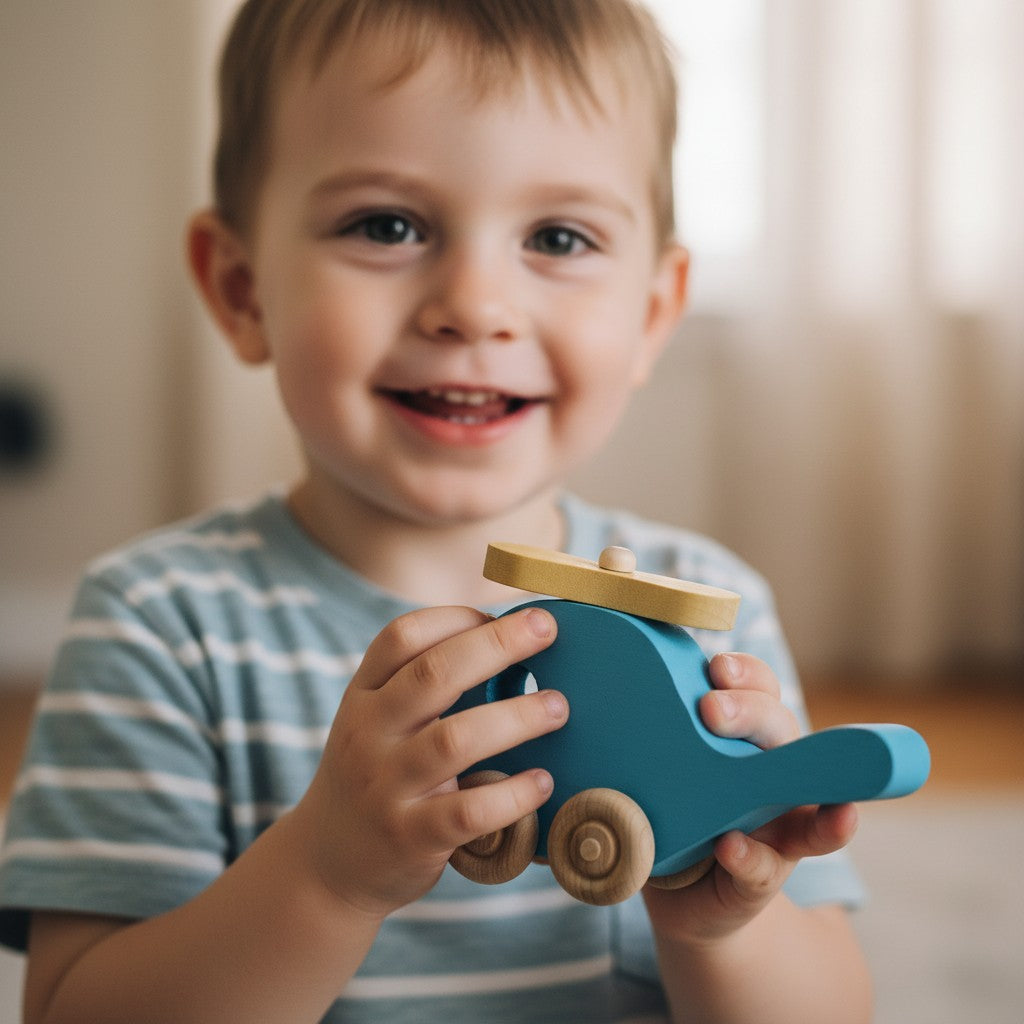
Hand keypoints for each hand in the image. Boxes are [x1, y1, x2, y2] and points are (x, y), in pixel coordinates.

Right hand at [292, 605, 567, 920]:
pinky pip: (469, 811)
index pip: (401, 637)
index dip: (454, 617)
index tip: (499, 615)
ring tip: (557, 706)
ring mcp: (386, 787)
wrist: (327, 865)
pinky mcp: (410, 837)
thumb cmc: (375, 776)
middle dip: (497, 645)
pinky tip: (542, 782)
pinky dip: (513, 794)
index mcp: (363, 696)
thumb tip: (510, 642)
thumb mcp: (376, 722)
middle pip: (433, 675)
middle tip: (547, 629)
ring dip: (516, 717)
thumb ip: (421, 687)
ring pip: (456, 740)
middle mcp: (368, 734)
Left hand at [643, 653, 857, 942]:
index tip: (717, 667)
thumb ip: (630, 741)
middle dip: (750, 711)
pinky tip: (730, 846)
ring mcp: (774, 825)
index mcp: (738, 736)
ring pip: (798, 790)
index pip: (757, 688)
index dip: (745, 673)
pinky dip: (751, 856)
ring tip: (764, 772)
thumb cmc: (664, 815)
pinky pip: (766, 866)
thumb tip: (576, 701)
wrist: (680, 900)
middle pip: (779, 727)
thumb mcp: (646, 771)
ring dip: (791, 776)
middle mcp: (767, 771)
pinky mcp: (761, 877)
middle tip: (711, 710)